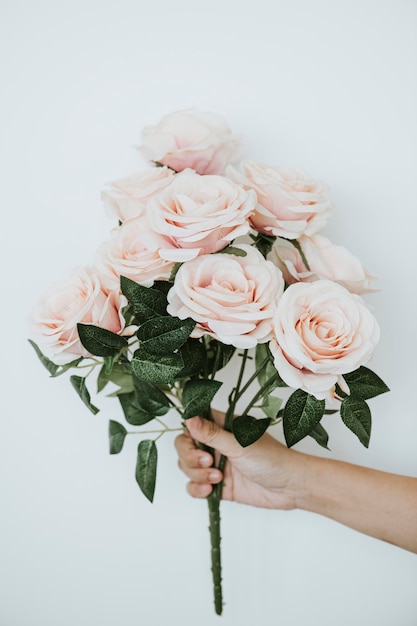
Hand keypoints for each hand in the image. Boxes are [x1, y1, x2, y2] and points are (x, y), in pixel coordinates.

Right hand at [175, 413, 304, 509]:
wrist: (290, 487)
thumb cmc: (272, 458)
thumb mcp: (239, 444)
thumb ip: (211, 434)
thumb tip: (188, 417)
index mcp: (222, 427)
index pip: (192, 424)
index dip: (188, 434)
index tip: (194, 441)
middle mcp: (216, 445)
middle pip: (185, 448)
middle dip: (191, 457)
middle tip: (208, 462)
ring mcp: (216, 465)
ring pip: (188, 468)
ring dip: (197, 474)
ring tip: (218, 477)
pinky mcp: (218, 486)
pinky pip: (195, 487)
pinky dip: (197, 489)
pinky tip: (210, 491)